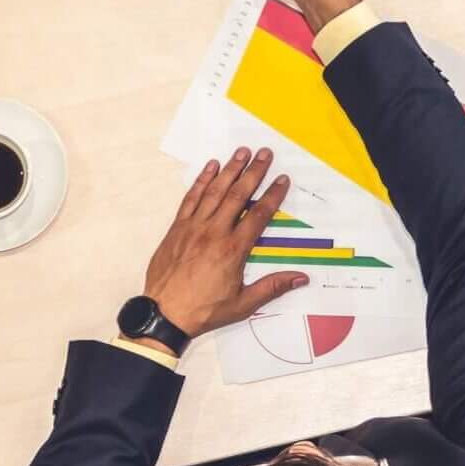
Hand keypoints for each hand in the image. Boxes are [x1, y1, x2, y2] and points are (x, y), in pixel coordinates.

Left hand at [142, 148, 307, 336]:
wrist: (164, 313)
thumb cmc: (204, 310)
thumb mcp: (243, 304)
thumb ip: (272, 287)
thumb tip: (300, 278)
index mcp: (232, 250)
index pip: (258, 215)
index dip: (272, 195)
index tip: (282, 180)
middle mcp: (214, 232)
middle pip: (238, 195)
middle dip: (253, 172)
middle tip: (265, 153)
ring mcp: (193, 227)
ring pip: (214, 191)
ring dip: (229, 169)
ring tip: (242, 152)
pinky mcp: (177, 228)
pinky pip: (191, 198)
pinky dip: (201, 181)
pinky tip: (211, 167)